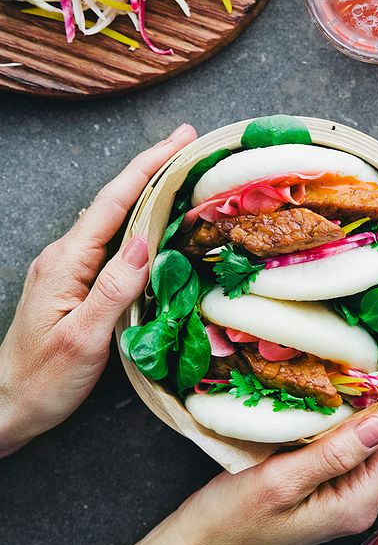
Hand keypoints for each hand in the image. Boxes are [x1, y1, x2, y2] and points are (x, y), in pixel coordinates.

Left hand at [0, 123, 196, 450]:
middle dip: (154, 169)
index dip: (149, 167)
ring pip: (114, 219)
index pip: (115, 202)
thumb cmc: (44, 379)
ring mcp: (68, 268)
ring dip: (148, 193)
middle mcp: (65, 256)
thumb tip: (145, 241)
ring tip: (183, 175)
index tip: (180, 140)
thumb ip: (114, 288)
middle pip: (115, 201)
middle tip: (192, 147)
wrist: (9, 405)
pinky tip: (158, 223)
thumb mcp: (84, 338)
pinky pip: (112, 242)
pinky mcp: (74, 283)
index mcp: (67, 262)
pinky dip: (139, 222)